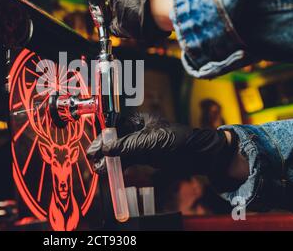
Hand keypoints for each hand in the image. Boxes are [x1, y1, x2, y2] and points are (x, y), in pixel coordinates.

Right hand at [87, 113, 238, 180]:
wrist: (199, 155)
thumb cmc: (178, 140)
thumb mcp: (151, 141)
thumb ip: (127, 145)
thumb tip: (105, 149)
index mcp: (138, 120)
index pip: (114, 125)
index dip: (102, 136)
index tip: (93, 148)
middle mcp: (137, 130)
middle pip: (114, 139)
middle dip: (103, 150)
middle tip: (93, 161)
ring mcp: (141, 144)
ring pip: (119, 152)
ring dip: (109, 160)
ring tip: (99, 170)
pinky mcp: (145, 156)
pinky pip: (127, 160)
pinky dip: (119, 166)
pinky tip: (111, 172)